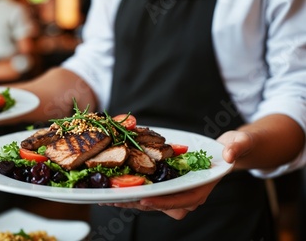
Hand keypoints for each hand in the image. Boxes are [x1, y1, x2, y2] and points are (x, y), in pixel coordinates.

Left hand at [102, 130, 252, 219]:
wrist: (228, 150)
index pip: (181, 200)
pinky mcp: (165, 185)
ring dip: (128, 198)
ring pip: (149, 200)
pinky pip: (146, 190)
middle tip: (115, 197)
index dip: (162, 201)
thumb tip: (230, 154)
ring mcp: (175, 191)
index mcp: (202, 189)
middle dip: (137, 202)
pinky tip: (111, 184)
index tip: (144, 198)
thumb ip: (237, 147)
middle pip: (159, 204)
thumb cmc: (235, 147)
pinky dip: (129, 188)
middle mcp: (186, 194)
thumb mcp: (240, 143)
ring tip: (106, 194)